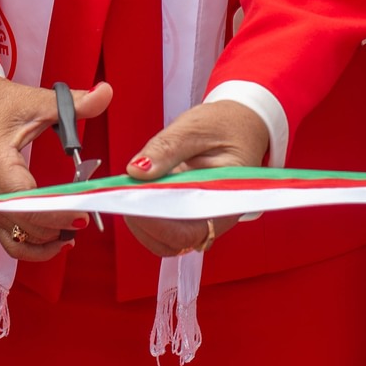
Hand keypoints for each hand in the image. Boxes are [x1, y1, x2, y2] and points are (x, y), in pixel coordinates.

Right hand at [0, 75, 112, 261]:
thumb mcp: (33, 100)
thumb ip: (72, 103)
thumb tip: (104, 93)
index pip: (29, 204)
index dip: (59, 213)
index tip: (85, 212)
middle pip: (27, 228)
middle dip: (60, 226)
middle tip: (90, 214)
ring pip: (18, 241)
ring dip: (48, 241)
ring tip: (75, 229)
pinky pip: (9, 238)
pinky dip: (33, 243)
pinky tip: (56, 236)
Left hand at [120, 99, 267, 257]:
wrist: (239, 124)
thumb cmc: (226, 125)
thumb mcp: (195, 128)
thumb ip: (166, 149)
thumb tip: (137, 171)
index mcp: (227, 199)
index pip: (191, 230)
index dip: (159, 224)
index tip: (135, 202)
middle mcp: (215, 216)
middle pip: (175, 241)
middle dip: (145, 222)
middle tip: (126, 192)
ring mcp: (200, 217)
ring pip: (166, 239)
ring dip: (142, 220)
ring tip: (131, 189)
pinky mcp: (186, 212)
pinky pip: (164, 226)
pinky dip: (146, 213)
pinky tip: (139, 191)